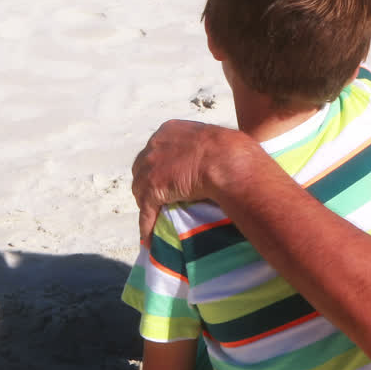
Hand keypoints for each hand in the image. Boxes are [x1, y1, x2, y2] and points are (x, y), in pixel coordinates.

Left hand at [131, 120, 237, 240]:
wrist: (227, 160)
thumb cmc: (230, 149)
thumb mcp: (213, 139)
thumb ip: (204, 146)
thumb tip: (217, 157)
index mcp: (169, 130)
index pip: (156, 151)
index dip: (161, 165)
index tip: (170, 176)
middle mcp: (154, 146)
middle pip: (142, 169)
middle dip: (149, 183)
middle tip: (163, 198)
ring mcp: (150, 168)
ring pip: (140, 191)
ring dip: (147, 205)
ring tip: (156, 218)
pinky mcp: (152, 189)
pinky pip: (146, 212)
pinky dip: (147, 226)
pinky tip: (151, 239)